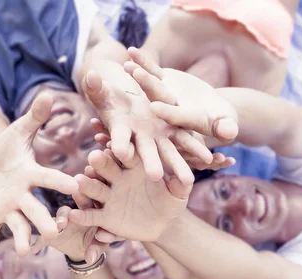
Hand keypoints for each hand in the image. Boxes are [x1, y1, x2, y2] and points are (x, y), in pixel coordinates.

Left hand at [0, 94, 77, 261]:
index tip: (75, 185)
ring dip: (21, 240)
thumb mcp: (18, 132)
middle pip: (35, 211)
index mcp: (31, 176)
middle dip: (42, 221)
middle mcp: (24, 198)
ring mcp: (9, 211)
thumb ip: (33, 117)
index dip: (59, 182)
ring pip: (18, 228)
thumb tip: (47, 93)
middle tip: (52, 232)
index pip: (47, 179)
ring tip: (25, 252)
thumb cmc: (10, 149)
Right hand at [30, 206, 103, 263]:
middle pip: (65, 212)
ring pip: (53, 223)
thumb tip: (90, 258)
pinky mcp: (50, 236)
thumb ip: (96, 249)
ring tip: (48, 234)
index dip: (82, 200)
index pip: (85, 204)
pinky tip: (32, 249)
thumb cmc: (98, 241)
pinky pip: (43, 239)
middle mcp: (71, 215)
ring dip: (50, 226)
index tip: (78, 196)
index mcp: (87, 211)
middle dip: (63, 216)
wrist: (88, 251)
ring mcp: (59, 224)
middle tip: (62, 223)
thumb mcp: (101, 245)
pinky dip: (38, 243)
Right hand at [68, 147, 190, 241]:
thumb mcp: (179, 193)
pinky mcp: (105, 216)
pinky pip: (92, 215)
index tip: (118, 144)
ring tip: (79, 182)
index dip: (121, 148)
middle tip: (94, 157)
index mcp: (136, 167)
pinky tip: (73, 215)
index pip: (127, 155)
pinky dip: (82, 216)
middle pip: (107, 168)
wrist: (163, 223)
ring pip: (96, 188)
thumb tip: (187, 178)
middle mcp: (119, 178)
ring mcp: (110, 196)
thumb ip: (181, 185)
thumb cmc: (171, 201)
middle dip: (100, 162)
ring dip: (87, 185)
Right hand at [82, 66, 211, 184]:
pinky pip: (186, 139)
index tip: (123, 153)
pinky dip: (196, 149)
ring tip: (188, 180)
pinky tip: (211, 159)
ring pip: (170, 152)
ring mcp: (158, 135)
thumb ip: (96, 88)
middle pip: (146, 153)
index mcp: (121, 130)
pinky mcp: (173, 128)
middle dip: (152, 163)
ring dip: (179, 165)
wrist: (125, 103)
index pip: (120, 137)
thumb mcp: (101, 93)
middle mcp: (140, 138)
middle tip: (156, 176)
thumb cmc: (108, 99)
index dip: (121, 144)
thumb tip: (90, 75)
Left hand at [124, 47, 238, 144]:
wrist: (212, 111)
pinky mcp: (164, 82)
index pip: (176, 117)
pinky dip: (142, 61)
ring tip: (128, 65)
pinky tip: (131, 51)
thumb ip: (226, 128)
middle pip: (159, 97)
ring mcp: (164, 94)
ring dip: (139, 74)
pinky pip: (151, 70)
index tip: (155, 107)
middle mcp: (170, 108)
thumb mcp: (226, 125)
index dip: (167, 112)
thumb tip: (230, 132)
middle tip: (136, 75)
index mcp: (185, 121)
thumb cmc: (222, 121)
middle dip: (147, 86)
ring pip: (151, 84)